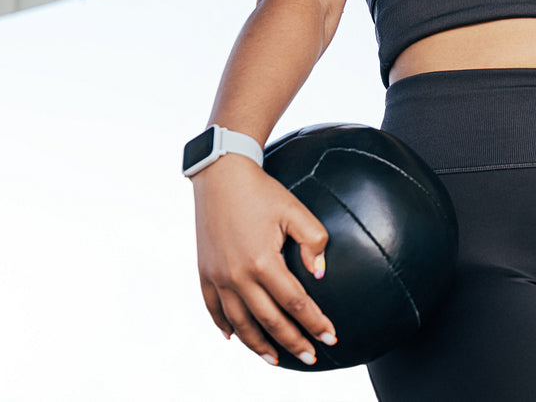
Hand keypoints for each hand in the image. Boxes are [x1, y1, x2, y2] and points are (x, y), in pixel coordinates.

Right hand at [192, 154, 338, 366]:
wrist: (221, 175)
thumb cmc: (262, 191)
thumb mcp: (295, 210)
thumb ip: (315, 240)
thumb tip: (320, 274)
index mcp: (263, 262)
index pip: (296, 303)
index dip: (315, 323)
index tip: (330, 338)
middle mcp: (238, 276)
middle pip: (270, 321)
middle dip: (293, 343)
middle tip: (311, 357)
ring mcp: (218, 277)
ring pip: (240, 324)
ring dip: (259, 345)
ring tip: (276, 360)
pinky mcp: (204, 272)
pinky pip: (213, 309)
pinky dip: (224, 327)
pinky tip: (235, 339)